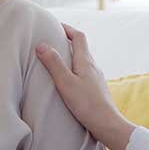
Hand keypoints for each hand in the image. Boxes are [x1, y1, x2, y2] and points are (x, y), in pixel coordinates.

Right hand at [35, 24, 136, 149]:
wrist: (107, 124)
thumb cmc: (86, 104)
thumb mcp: (66, 82)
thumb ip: (53, 63)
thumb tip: (41, 45)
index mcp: (86, 62)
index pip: (78, 37)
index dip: (67, 28)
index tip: (55, 25)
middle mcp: (93, 67)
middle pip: (82, 47)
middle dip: (68, 40)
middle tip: (53, 39)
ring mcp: (96, 78)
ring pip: (83, 60)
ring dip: (71, 55)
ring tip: (58, 58)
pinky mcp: (96, 89)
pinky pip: (84, 72)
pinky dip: (75, 68)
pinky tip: (68, 79)